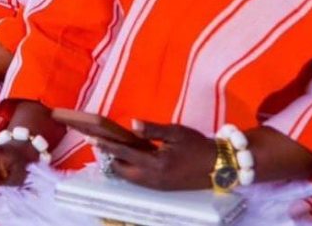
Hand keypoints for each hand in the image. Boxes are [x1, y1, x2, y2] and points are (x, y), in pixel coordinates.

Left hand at [94, 120, 215, 190]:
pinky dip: (130, 170)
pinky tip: (129, 158)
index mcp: (156, 163)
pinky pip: (140, 180)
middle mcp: (154, 178)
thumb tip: (132, 124)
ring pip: (130, 177)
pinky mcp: (163, 187)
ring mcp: (158, 185)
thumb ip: (152, 129)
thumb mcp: (175, 132)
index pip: (124, 153)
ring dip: (120, 164)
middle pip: (123, 170)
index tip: (92, 139)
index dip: (107, 146)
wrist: (220, 166)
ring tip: (111, 149)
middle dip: (110, 158)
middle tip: (101, 143)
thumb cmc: (197, 145)